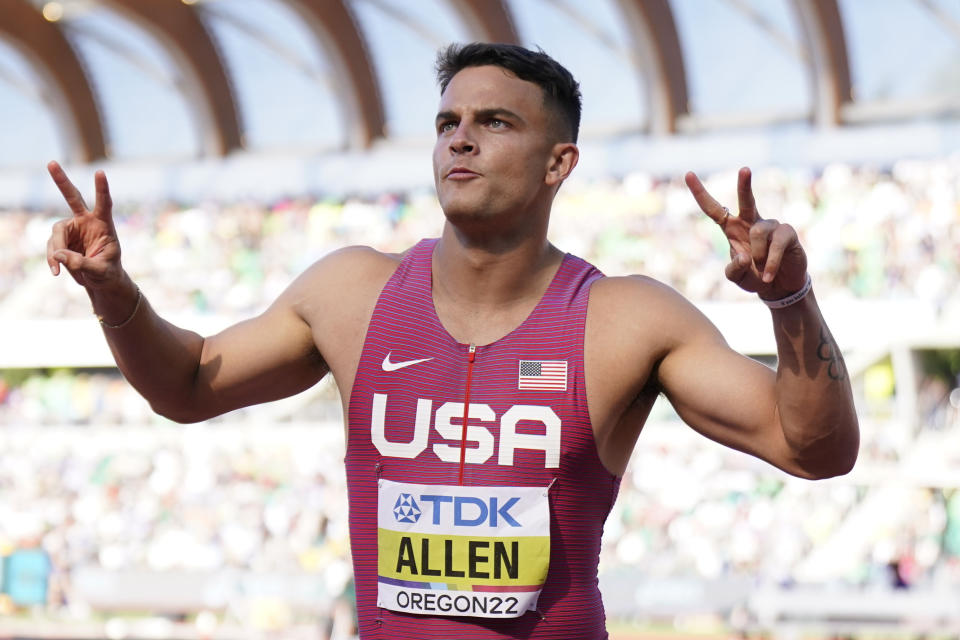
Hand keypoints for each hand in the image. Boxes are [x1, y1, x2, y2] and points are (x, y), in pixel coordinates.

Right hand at [46, 161, 123, 289]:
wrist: (100, 280)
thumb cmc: (107, 273)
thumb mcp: (100, 271)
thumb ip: (82, 263)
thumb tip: (59, 255)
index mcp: (104, 224)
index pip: (104, 204)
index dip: (102, 189)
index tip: (100, 172)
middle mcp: (87, 221)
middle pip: (72, 198)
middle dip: (61, 181)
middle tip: (51, 163)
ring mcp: (73, 228)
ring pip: (56, 233)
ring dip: (56, 251)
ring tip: (59, 270)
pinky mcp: (62, 238)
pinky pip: (52, 246)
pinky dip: (52, 259)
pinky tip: (56, 272)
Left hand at [685, 167, 807, 299]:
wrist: (780, 287)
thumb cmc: (754, 276)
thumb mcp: (737, 277)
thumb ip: (734, 269)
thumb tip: (744, 256)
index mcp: (732, 229)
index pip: (713, 209)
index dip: (700, 193)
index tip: (688, 174)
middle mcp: (750, 222)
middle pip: (746, 200)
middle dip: (745, 185)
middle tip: (745, 169)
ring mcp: (770, 226)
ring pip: (758, 232)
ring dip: (758, 256)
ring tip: (761, 270)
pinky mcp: (787, 233)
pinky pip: (776, 245)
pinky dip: (771, 263)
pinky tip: (769, 274)